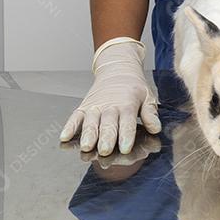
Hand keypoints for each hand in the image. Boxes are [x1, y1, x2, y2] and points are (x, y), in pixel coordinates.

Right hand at [59, 38, 161, 155]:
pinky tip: (64, 137)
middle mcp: (110, 106)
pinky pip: (75, 117)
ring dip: (88, 134)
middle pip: (108, 124)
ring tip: (87, 147)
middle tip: (105, 150)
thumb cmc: (134, 87)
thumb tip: (156, 128)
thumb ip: (150, 113)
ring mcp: (95, 107)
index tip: (125, 148)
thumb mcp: (147, 96)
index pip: (127, 121)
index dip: (126, 135)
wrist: (117, 69)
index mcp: (128, 104)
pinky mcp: (84, 107)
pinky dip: (69, 126)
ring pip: (91, 122)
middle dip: (106, 137)